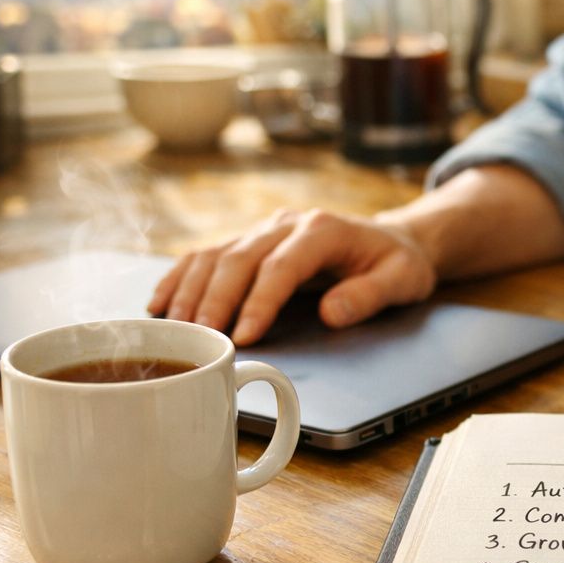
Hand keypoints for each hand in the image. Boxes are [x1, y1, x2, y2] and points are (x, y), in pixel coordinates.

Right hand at [148, 208, 435, 344]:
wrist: (392, 240)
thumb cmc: (397, 264)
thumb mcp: (403, 280)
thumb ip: (370, 296)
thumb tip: (331, 313)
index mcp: (323, 230)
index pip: (282, 266)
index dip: (259, 301)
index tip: (244, 335)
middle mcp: (287, 224)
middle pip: (239, 258)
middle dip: (216, 299)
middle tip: (200, 338)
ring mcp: (265, 231)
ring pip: (216, 254)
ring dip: (190, 291)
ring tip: (174, 328)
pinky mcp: (250, 242)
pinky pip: (207, 256)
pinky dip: (180, 278)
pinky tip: (160, 304)